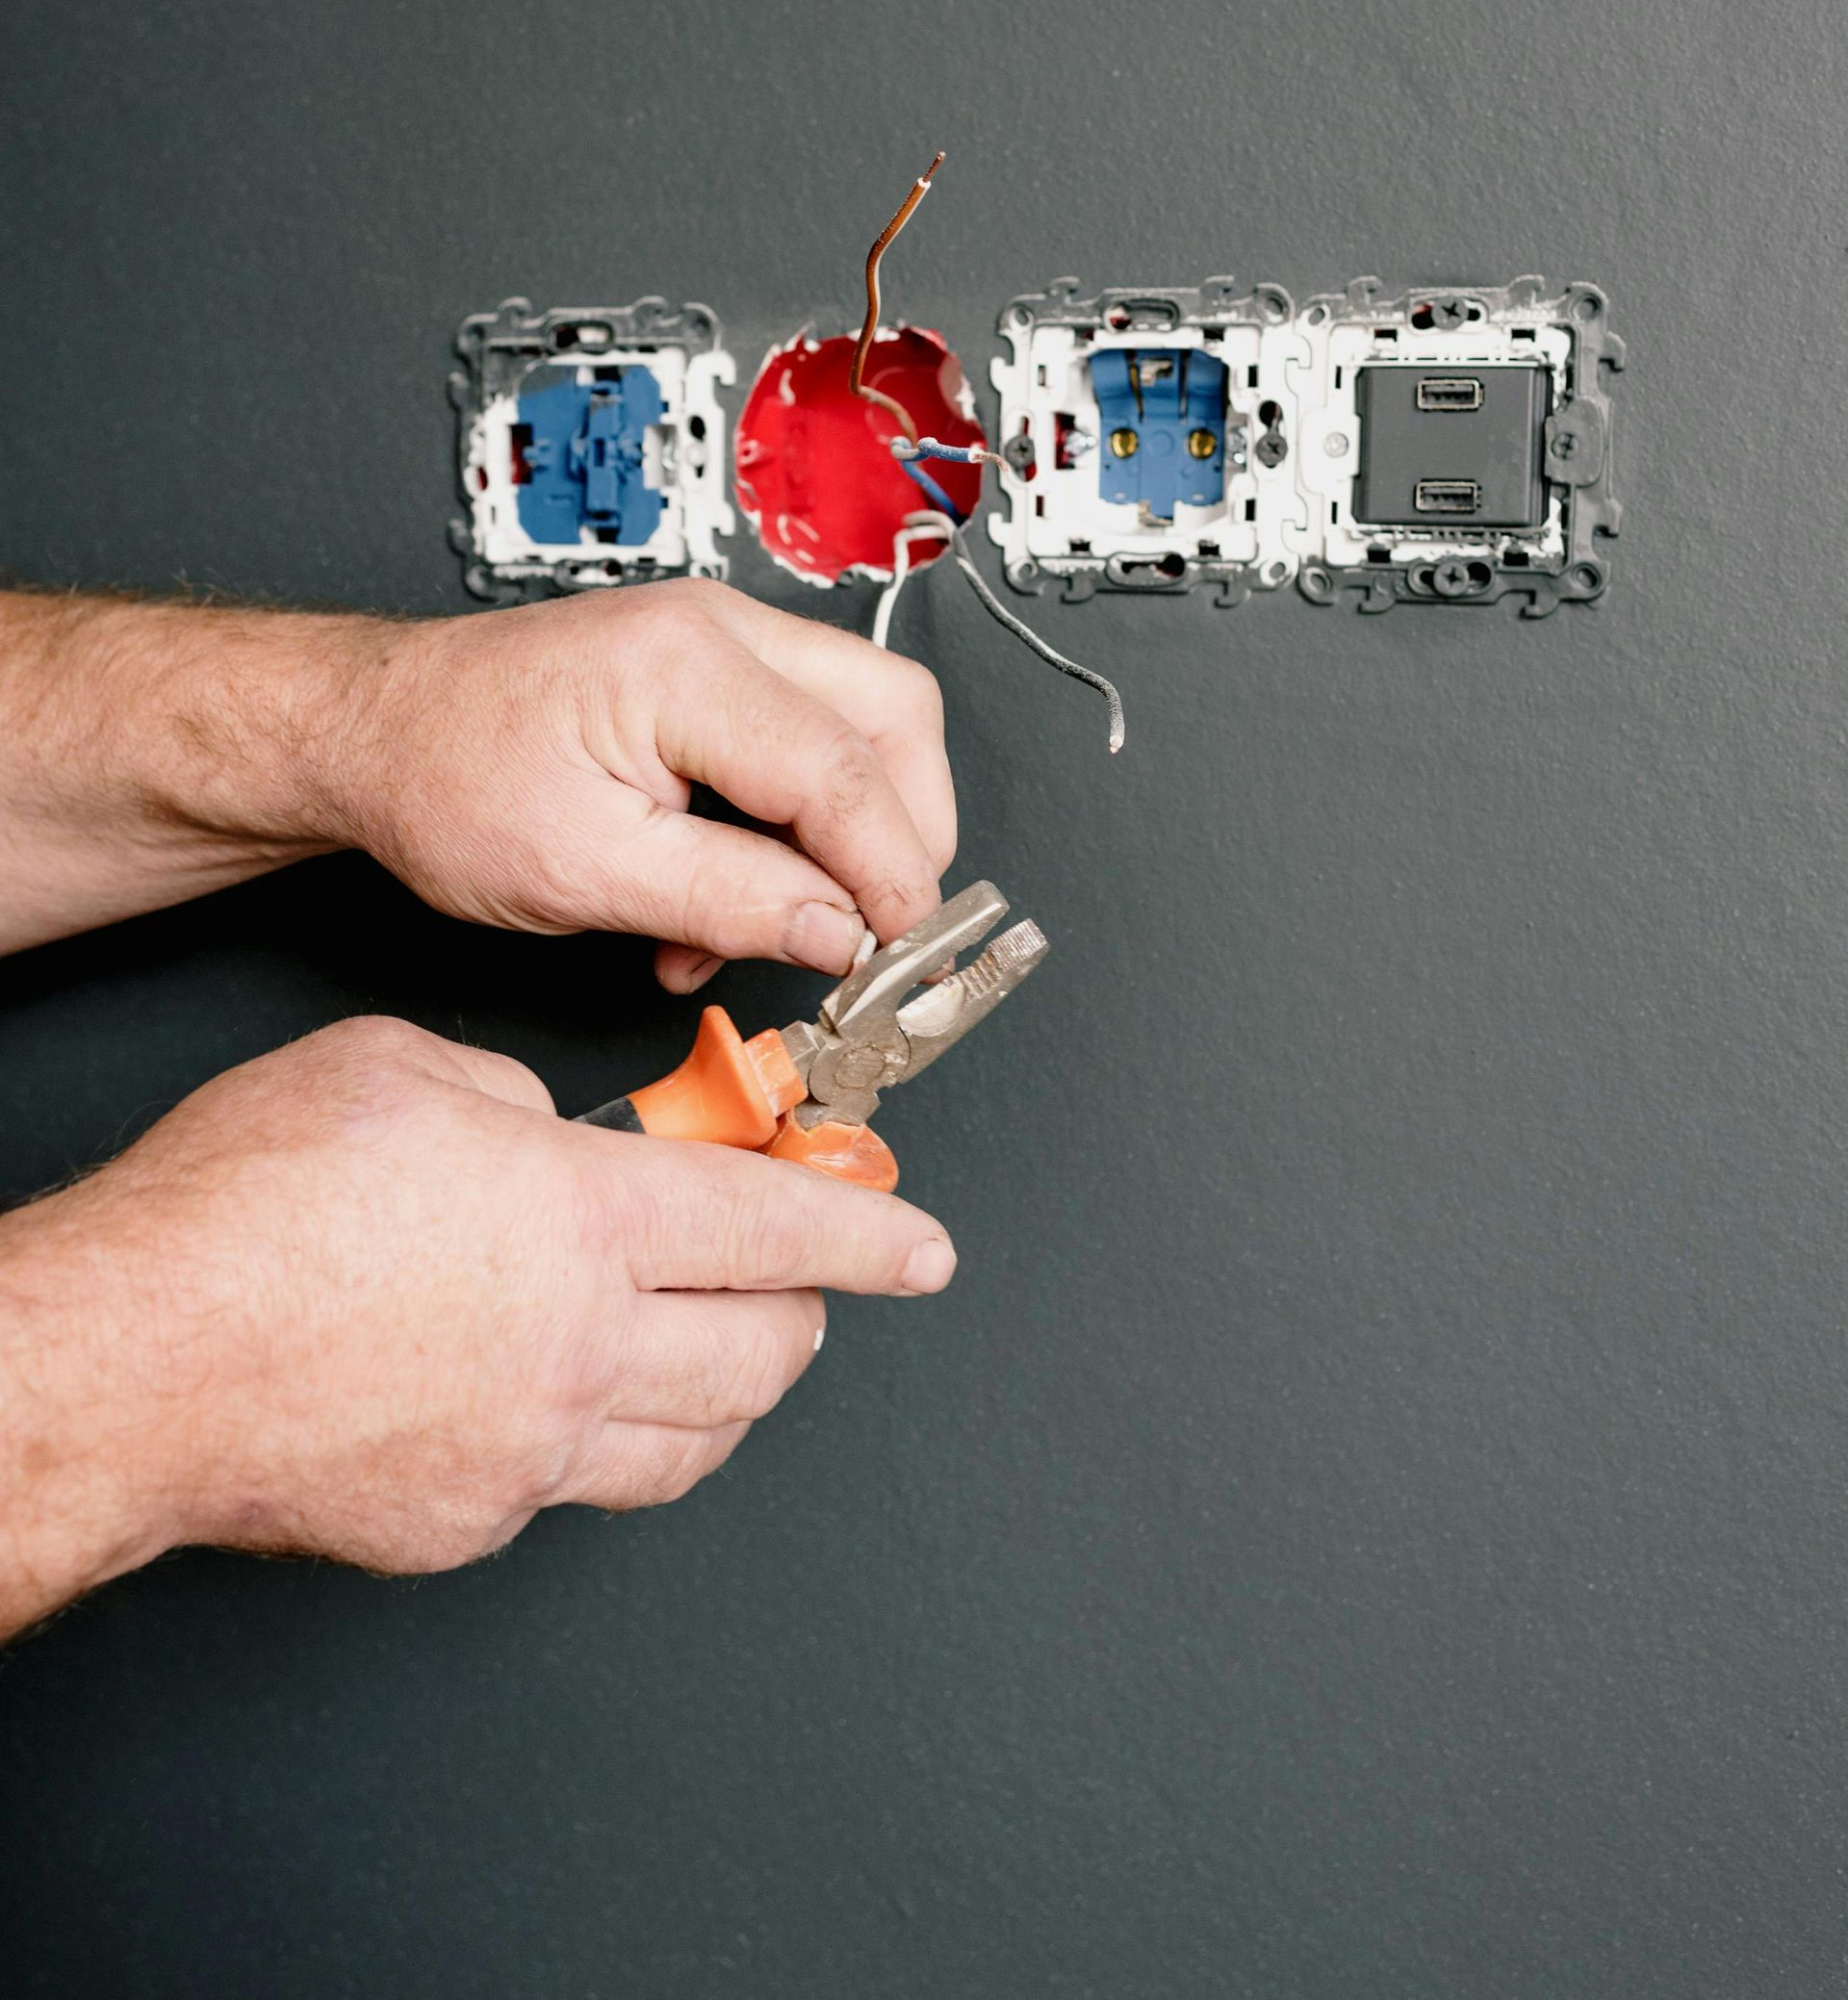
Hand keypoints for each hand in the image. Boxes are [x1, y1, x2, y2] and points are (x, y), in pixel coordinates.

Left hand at [0, 580, 953, 971]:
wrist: (369, 732)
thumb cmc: (441, 780)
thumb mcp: (584, 873)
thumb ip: (729, 902)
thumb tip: (840, 932)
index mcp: (685, 667)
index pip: (845, 773)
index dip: (890, 874)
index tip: (896, 953)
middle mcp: (716, 630)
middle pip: (892, 717)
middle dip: (905, 833)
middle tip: (878, 928)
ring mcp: (716, 642)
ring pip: (861, 726)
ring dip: (846, 837)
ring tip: (777, 925)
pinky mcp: (707, 674)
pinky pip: (802, 741)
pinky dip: (795, 829)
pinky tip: (731, 900)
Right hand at [0, 1016, 955, 1635]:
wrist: (125, 1360)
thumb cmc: (239, 1208)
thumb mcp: (399, 1072)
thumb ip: (511, 1104)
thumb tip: (549, 1141)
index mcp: (582, 1217)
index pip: (780, 1229)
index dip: (869, 1234)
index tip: (921, 1245)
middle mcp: (581, 1344)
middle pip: (765, 1350)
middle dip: (807, 1312)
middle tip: (799, 1281)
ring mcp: (534, 1447)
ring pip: (699, 1438)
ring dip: (731, 1386)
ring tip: (716, 1346)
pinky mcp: (475, 1519)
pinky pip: (589, 1487)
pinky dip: (614, 1441)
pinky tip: (576, 1402)